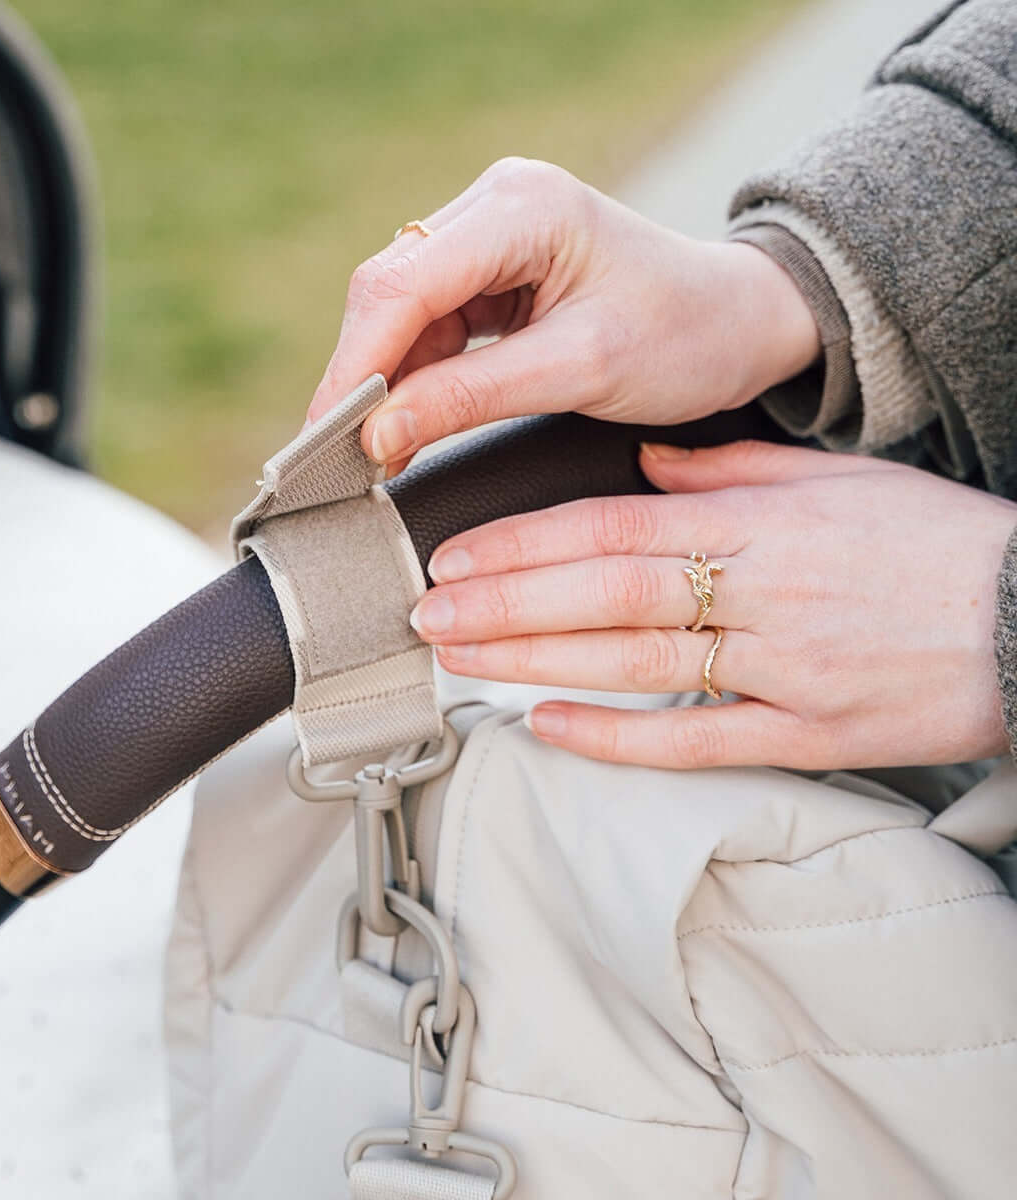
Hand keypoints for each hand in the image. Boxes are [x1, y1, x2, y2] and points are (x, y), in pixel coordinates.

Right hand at [308, 157, 818, 469]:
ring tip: (365, 457)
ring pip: (400, 314)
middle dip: (358, 377)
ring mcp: (489, 237)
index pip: (405, 283)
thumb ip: (474, 397)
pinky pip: (429, 329)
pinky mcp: (490, 273)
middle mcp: (495, 206)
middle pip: (389, 292)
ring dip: (381, 385)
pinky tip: (401, 428)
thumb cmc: (686, 337)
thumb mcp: (582, 370)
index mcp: (524, 207)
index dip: (356, 365)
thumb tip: (375, 434)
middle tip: (331, 459)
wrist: (739, 325)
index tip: (325, 439)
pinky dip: (412, 382)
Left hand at [408, 440, 1016, 769]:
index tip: (458, 554)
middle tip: (426, 612)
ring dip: (536, 661)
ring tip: (459, 659)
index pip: (615, 526)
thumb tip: (646, 464)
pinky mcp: (808, 734)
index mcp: (761, 522)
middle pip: (606, 594)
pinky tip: (547, 726)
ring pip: (635, 664)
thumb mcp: (838, 479)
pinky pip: (697, 739)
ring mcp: (782, 668)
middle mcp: (761, 591)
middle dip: (505, 603)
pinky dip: (618, 737)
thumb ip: (733, 469)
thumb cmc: (935, 543)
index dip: (526, 542)